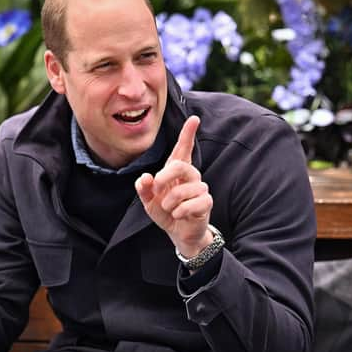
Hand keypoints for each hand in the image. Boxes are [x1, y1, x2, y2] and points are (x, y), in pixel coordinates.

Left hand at [135, 116, 212, 257]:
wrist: (178, 233)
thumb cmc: (165, 212)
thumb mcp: (149, 201)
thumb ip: (144, 189)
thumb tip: (145, 177)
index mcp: (177, 171)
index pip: (183, 149)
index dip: (188, 134)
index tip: (194, 119)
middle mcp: (191, 176)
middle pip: (180, 166)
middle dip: (164, 178)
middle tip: (156, 190)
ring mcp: (201, 188)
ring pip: (183, 190)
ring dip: (170, 203)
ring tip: (170, 209)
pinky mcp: (207, 203)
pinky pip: (192, 204)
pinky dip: (180, 212)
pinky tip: (180, 215)